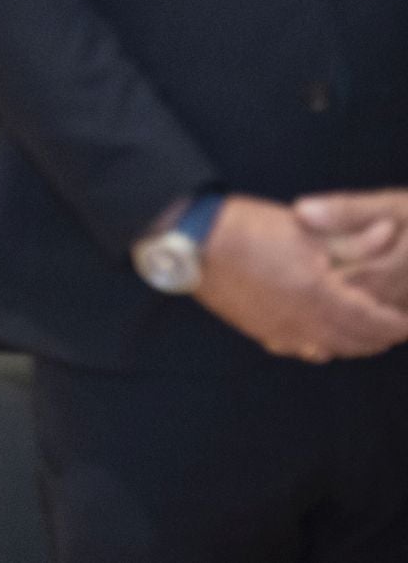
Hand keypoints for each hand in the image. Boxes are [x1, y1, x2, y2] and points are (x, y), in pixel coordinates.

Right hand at [192, 195, 407, 361]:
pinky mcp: (259, 331)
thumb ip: (353, 239)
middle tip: (394, 327)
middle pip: (356, 343)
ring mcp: (279, 332)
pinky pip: (301, 349)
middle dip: (380, 338)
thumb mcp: (306, 228)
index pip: (375, 323)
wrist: (192, 243)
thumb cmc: (248, 230)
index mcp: (321, 298)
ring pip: (330, 350)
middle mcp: (304, 324)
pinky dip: (321, 346)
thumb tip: (390, 233)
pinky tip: (319, 336)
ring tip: (364, 332)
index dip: (398, 324)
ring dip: (353, 344)